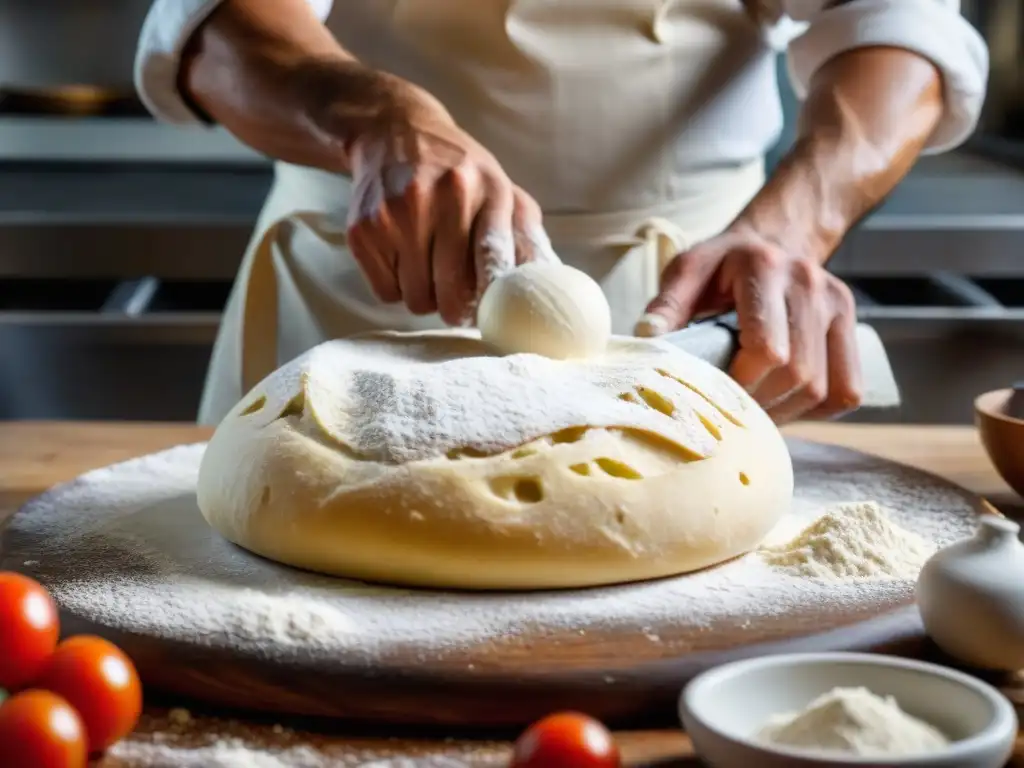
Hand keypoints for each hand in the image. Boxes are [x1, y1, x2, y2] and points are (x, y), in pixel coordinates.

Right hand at [345, 91, 548, 325]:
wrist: (393, 131)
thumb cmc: (458, 171)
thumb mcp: (500, 188)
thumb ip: (525, 235)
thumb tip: (549, 283)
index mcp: (486, 188)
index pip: (493, 258)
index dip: (493, 296)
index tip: (493, 311)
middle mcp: (442, 198)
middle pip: (452, 293)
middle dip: (457, 306)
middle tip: (458, 299)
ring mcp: (397, 213)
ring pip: (417, 299)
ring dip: (426, 295)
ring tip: (429, 267)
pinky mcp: (363, 229)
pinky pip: (386, 292)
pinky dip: (396, 287)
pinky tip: (403, 258)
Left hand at [638, 226, 861, 423]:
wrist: (774, 239)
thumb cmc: (723, 264)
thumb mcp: (688, 269)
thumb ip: (667, 304)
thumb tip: (648, 340)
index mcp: (764, 268)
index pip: (767, 348)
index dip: (740, 384)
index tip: (713, 396)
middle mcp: (809, 283)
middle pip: (798, 373)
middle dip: (760, 405)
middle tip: (729, 414)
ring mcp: (837, 304)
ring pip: (823, 388)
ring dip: (785, 412)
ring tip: (752, 413)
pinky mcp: (850, 324)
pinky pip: (848, 390)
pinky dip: (817, 410)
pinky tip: (785, 404)